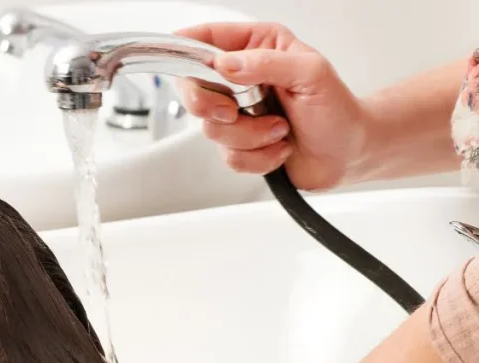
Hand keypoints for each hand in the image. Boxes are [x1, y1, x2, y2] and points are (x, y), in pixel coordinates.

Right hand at [173, 22, 369, 190]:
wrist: (348, 152)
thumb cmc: (337, 109)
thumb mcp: (311, 73)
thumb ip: (267, 63)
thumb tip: (226, 64)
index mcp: (256, 47)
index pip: (206, 39)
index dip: (186, 49)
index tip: (181, 62)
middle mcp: (240, 78)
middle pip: (193, 89)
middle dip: (214, 108)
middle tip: (237, 112)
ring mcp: (237, 113)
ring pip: (212, 129)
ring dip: (250, 136)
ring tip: (280, 130)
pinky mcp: (238, 144)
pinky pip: (228, 156)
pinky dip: (258, 157)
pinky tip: (279, 146)